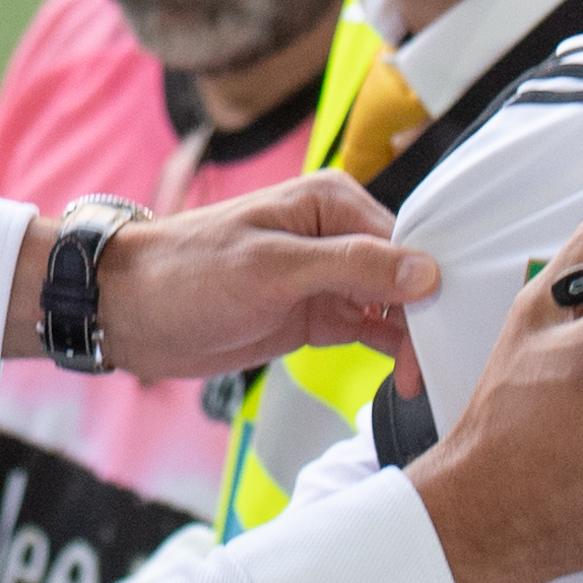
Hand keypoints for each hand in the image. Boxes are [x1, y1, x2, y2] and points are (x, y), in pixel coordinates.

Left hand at [10, 173, 440, 381]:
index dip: (434, 285)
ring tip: (428, 380)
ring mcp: (327, 278)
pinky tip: (406, 378)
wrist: (129, 311)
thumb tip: (426, 271)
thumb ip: (351, 267)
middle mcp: (338, 234)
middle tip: (439, 367)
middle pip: (408, 276)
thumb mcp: (273, 268)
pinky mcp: (315, 315)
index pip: (407, 241)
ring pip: (394, 307)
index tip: (453, 329)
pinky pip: (370, 329)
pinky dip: (390, 351)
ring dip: (414, 339)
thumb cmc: (188, 273)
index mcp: (333, 202)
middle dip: (430, 317)